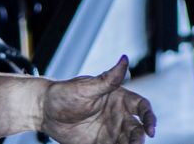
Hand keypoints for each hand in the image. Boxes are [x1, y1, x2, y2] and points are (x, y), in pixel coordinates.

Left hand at [40, 56, 156, 143]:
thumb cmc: (65, 93)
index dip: (149, 117)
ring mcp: (109, 131)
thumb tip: (125, 59)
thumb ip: (109, 79)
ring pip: (127, 142)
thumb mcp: (87, 87)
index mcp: (119, 98)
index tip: (150, 129)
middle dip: (139, 137)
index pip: (142, 107)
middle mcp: (117, 116)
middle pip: (136, 128)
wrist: (44, 111)